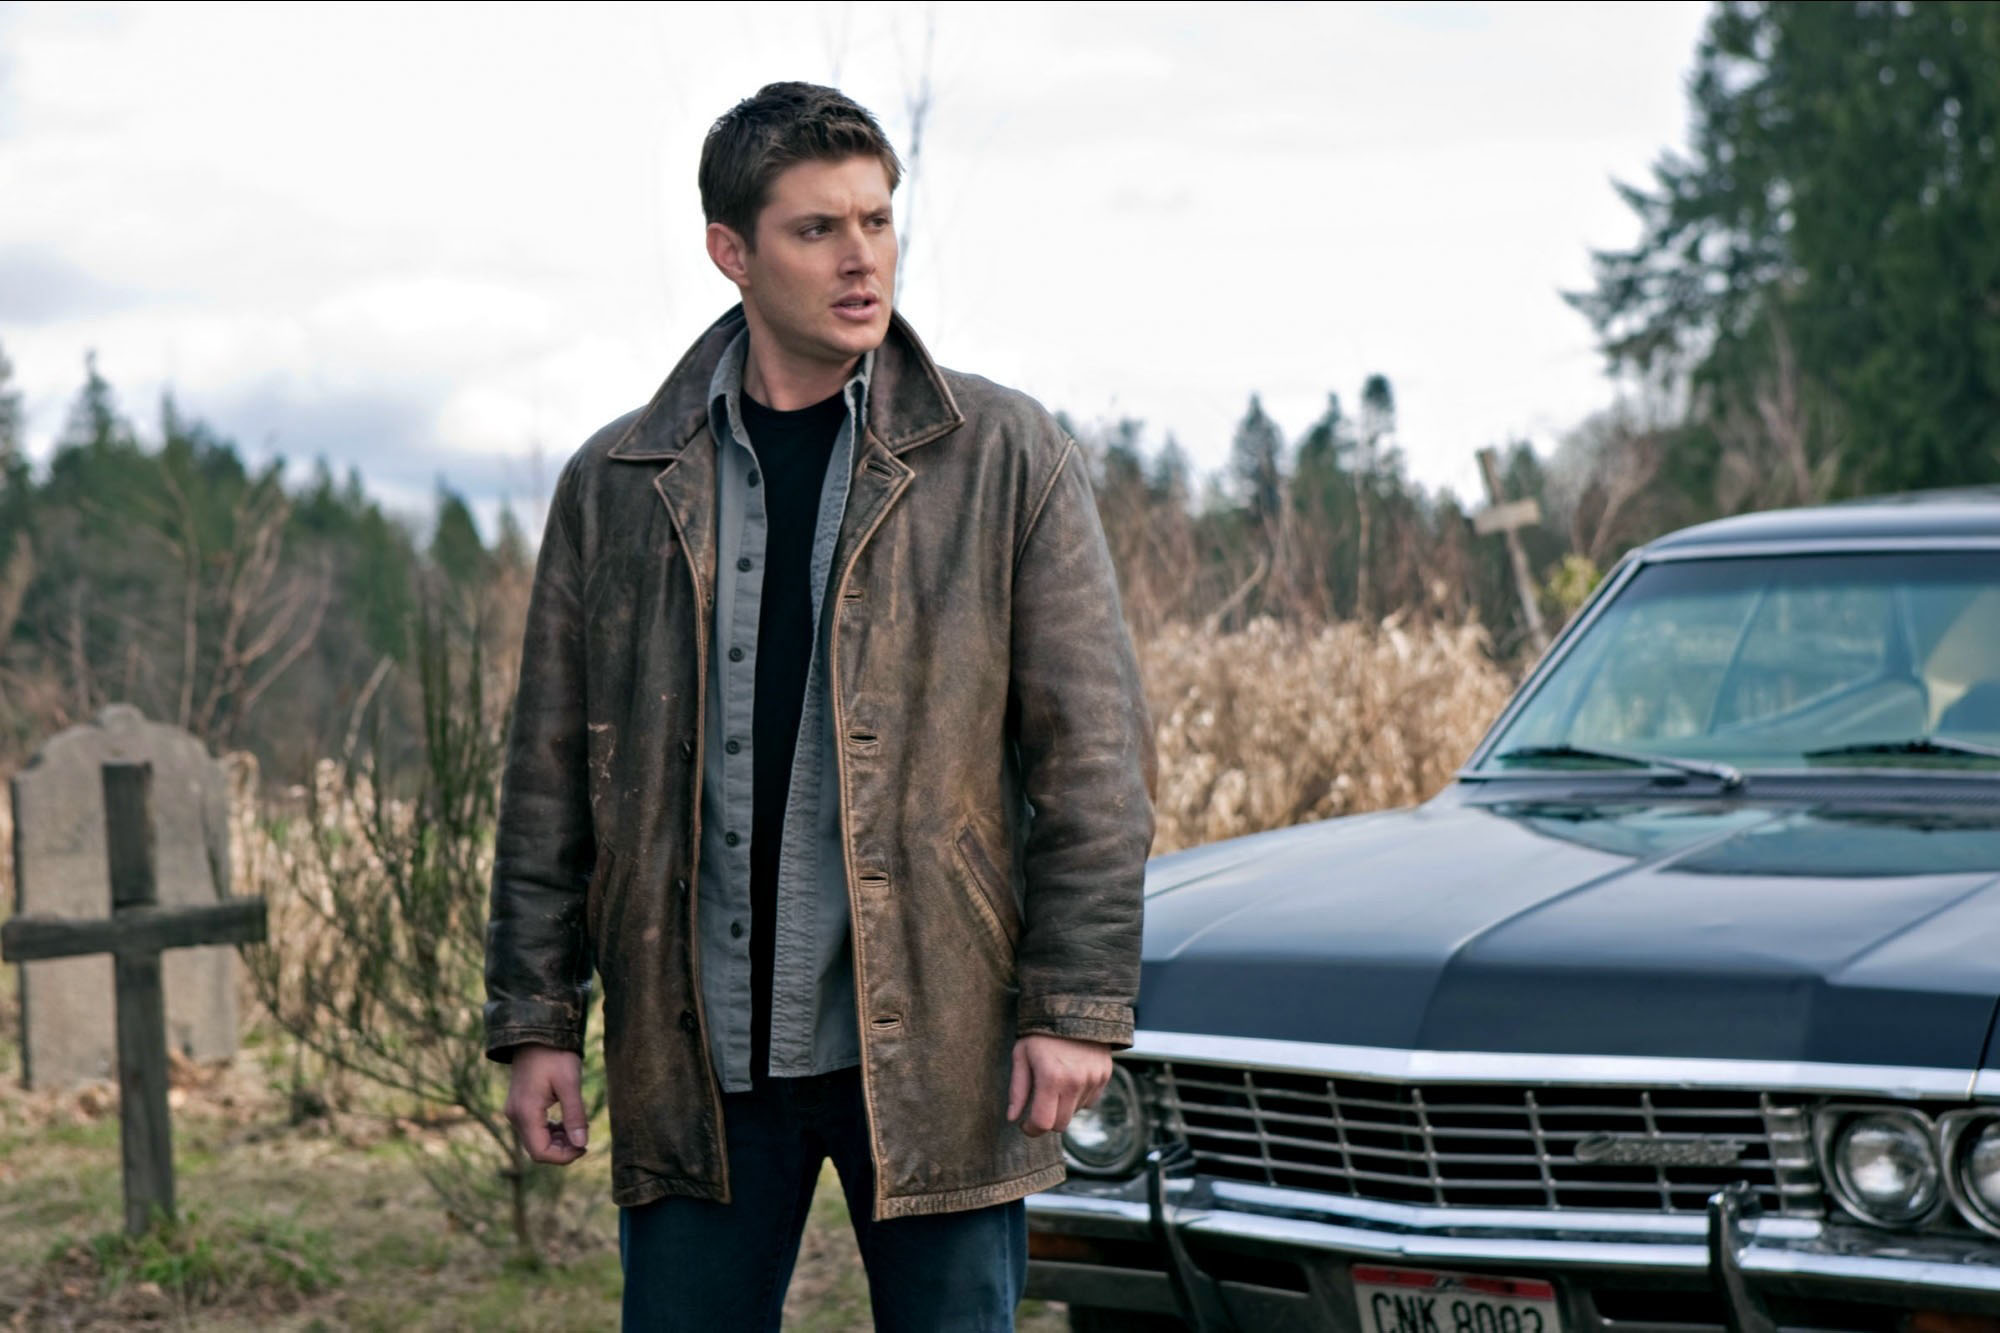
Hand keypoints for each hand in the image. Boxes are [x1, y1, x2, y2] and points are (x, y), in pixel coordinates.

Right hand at [505, 1044, 588, 1164]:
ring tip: (577, 1129)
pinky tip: (566, 1122)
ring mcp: (515, 1111)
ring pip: (536, 1140)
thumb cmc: (555, 1055)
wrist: (536, 1033)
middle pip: (537, 1149)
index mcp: (525, 1112)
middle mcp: (515, 1115)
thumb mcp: (570, 1083)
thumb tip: (582, 1144)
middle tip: (584, 1139)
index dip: (564, 1157)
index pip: (540, 1152)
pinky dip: (551, 1131)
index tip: (585, 1147)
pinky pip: (534, 1128)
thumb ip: (575, 1115)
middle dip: (562, 1150)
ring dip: (557, 1141)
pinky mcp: (520, 1105)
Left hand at [1007, 1034, 1113, 1136]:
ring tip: (1054, 1084)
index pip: (1043, 1122)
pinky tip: (1069, 1079)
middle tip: (1036, 1108)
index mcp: (1051, 1077)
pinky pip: (1089, 1101)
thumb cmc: (1041, 1031)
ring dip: (1062, 1107)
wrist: (1075, 1006)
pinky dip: (1077, 1098)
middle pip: (1060, 1124)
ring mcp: (1093, 1080)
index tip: (1024, 1124)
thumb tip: (1012, 1118)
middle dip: (1046, 1121)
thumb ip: (1018, 1089)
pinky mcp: (1104, 1076)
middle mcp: (1075, 1082)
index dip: (1031, 1129)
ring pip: (1074, 1113)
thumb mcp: (1021, 1055)